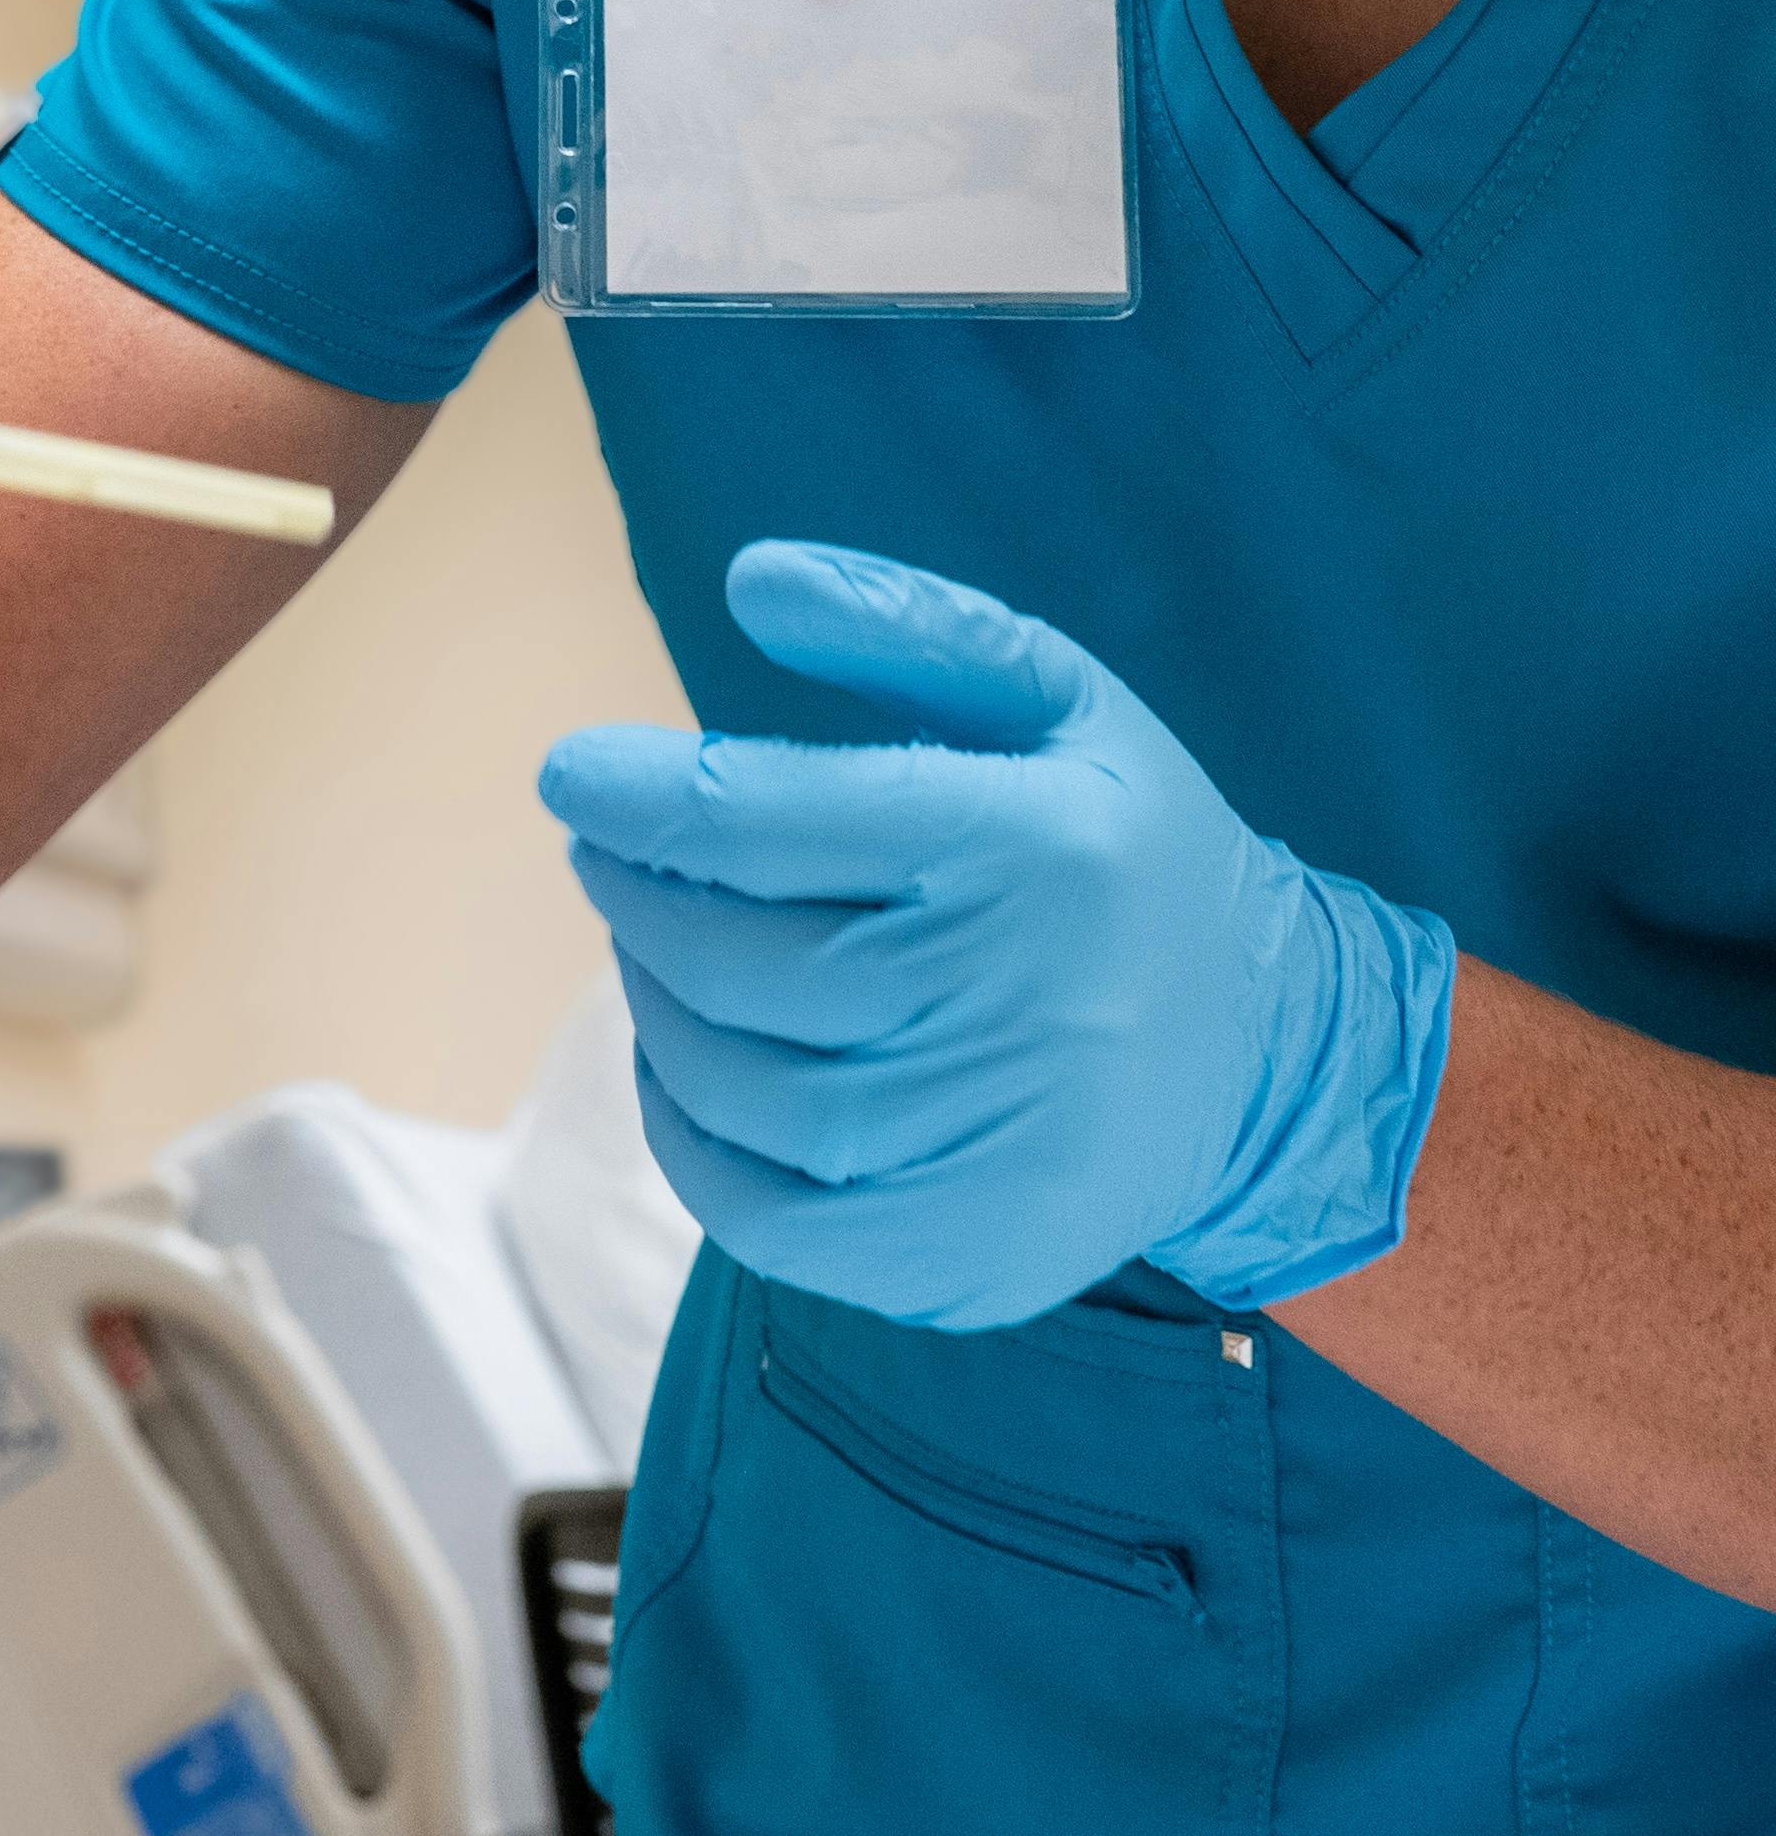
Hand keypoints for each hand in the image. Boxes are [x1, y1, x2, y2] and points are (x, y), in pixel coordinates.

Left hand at [540, 542, 1454, 1330]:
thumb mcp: (1054, 696)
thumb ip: (906, 623)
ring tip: (645, 942)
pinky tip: (681, 1063)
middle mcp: (1020, 1005)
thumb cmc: (1119, 849)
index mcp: (1032, 849)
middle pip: (742, 962)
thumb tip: (750, 578)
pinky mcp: (973, 1257)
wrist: (1265, 1052)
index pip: (773, 821)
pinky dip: (687, 1140)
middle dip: (638, 897)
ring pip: (744, 1091)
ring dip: (654, 1007)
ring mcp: (998, 1150)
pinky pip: (769, 1219)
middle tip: (603, 853)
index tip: (570, 775)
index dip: (641, 796)